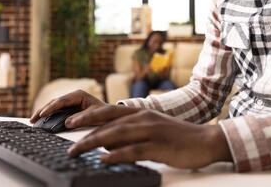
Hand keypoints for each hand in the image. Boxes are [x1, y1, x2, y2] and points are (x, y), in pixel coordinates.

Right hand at [30, 90, 106, 123]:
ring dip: (43, 113)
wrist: (111, 116)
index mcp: (79, 95)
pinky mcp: (69, 109)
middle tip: (33, 119)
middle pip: (54, 103)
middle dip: (43, 110)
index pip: (62, 101)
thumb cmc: (105, 114)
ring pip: (53, 107)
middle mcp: (73, 97)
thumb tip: (67, 122)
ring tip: (33, 121)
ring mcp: (70, 103)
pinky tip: (41, 122)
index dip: (51, 108)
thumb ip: (82, 118)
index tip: (43, 114)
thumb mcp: (95, 115)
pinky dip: (48, 116)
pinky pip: (56, 112)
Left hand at [67, 107, 231, 168]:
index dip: (88, 115)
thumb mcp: (152, 128)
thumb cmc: (177, 137)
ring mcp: (151, 132)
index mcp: (141, 113)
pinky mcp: (159, 147)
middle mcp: (143, 119)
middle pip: (108, 121)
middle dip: (84, 125)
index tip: (69, 121)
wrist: (205, 141)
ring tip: (76, 150)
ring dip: (93, 141)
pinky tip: (103, 159)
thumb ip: (131, 131)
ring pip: (116, 134)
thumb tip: (107, 141)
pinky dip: (116, 154)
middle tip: (65, 130)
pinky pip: (133, 150)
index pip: (109, 111)